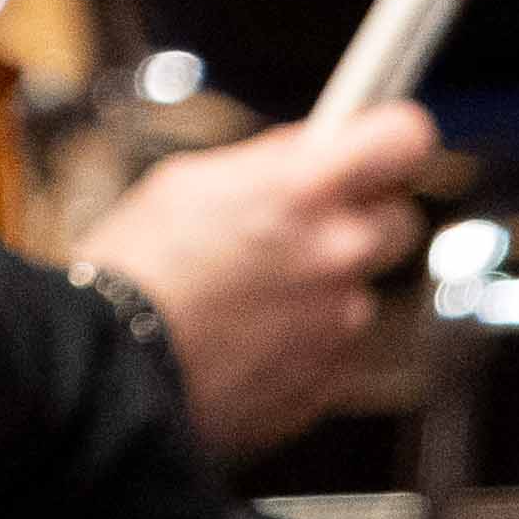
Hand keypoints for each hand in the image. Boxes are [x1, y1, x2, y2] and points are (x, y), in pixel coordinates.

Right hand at [72, 102, 430, 458]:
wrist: (114, 371)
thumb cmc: (137, 269)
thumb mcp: (190, 181)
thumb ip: (268, 166)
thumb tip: (313, 152)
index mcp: (304, 190)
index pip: (405, 140)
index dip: (394, 138)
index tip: (381, 145)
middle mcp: (338, 254)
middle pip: (399, 221)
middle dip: (361, 217)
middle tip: (305, 225)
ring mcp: (340, 324)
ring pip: (358, 288)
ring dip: (324, 286)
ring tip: (252, 295)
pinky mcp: (329, 380)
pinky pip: (335, 346)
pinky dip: (304, 339)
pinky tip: (248, 337)